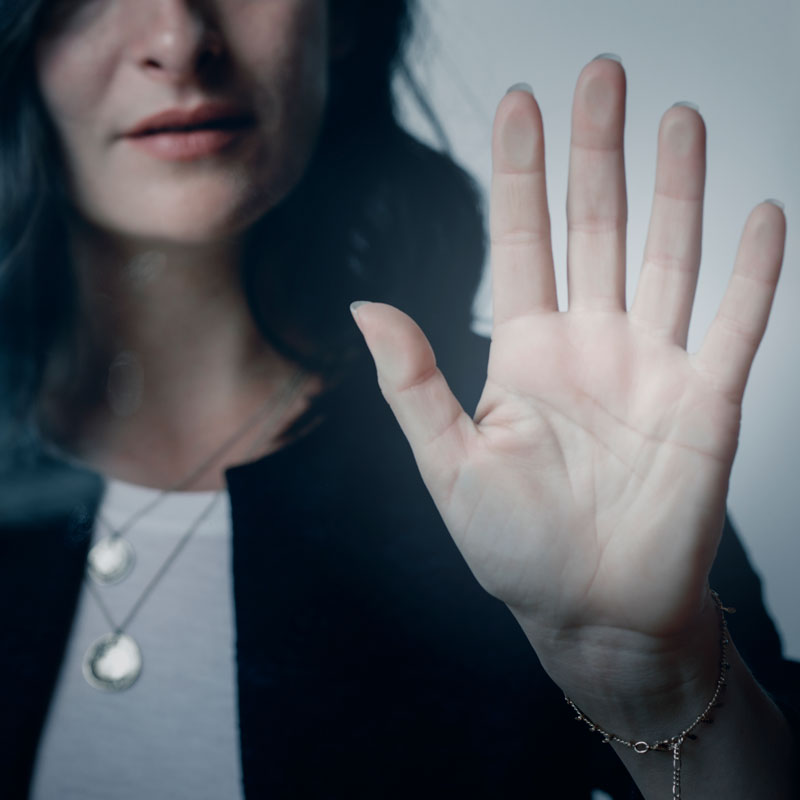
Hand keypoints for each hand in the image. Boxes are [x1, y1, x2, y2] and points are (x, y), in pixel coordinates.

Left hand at [351, 58, 785, 692]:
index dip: (521, 174)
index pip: (521, 242)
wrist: (591, 614)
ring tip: (676, 116)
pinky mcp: (707, 404)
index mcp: (524, 354)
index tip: (519, 105)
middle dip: (596, 151)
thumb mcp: (446, 463)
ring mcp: (653, 368)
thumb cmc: (516, 549)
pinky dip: (752, 272)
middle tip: (600, 74)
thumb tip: (367, 309)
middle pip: (594, 227)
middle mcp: (590, 346)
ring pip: (666, 256)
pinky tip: (759, 212)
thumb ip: (413, 382)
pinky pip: (737, 325)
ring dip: (674, 187)